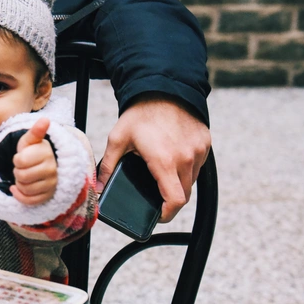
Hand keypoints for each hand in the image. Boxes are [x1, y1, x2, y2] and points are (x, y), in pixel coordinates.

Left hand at [11, 118, 57, 205]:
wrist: (43, 164)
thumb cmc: (33, 151)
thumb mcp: (30, 140)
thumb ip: (35, 131)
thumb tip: (45, 119)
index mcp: (46, 154)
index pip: (20, 161)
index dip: (17, 159)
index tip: (22, 157)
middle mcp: (53, 170)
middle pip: (22, 176)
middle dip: (17, 171)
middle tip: (23, 167)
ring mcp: (52, 184)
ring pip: (25, 189)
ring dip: (19, 183)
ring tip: (25, 175)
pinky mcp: (48, 196)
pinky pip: (29, 201)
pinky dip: (19, 195)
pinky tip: (17, 188)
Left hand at [97, 94, 210, 222]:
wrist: (163, 87)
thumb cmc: (140, 113)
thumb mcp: (118, 139)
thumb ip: (107, 166)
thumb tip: (98, 187)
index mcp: (164, 161)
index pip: (175, 201)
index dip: (167, 214)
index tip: (159, 215)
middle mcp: (186, 158)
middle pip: (183, 194)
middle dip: (170, 199)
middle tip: (156, 196)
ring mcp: (198, 151)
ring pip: (191, 180)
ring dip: (179, 182)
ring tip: (161, 173)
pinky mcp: (205, 143)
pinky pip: (198, 164)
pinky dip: (187, 168)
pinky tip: (172, 158)